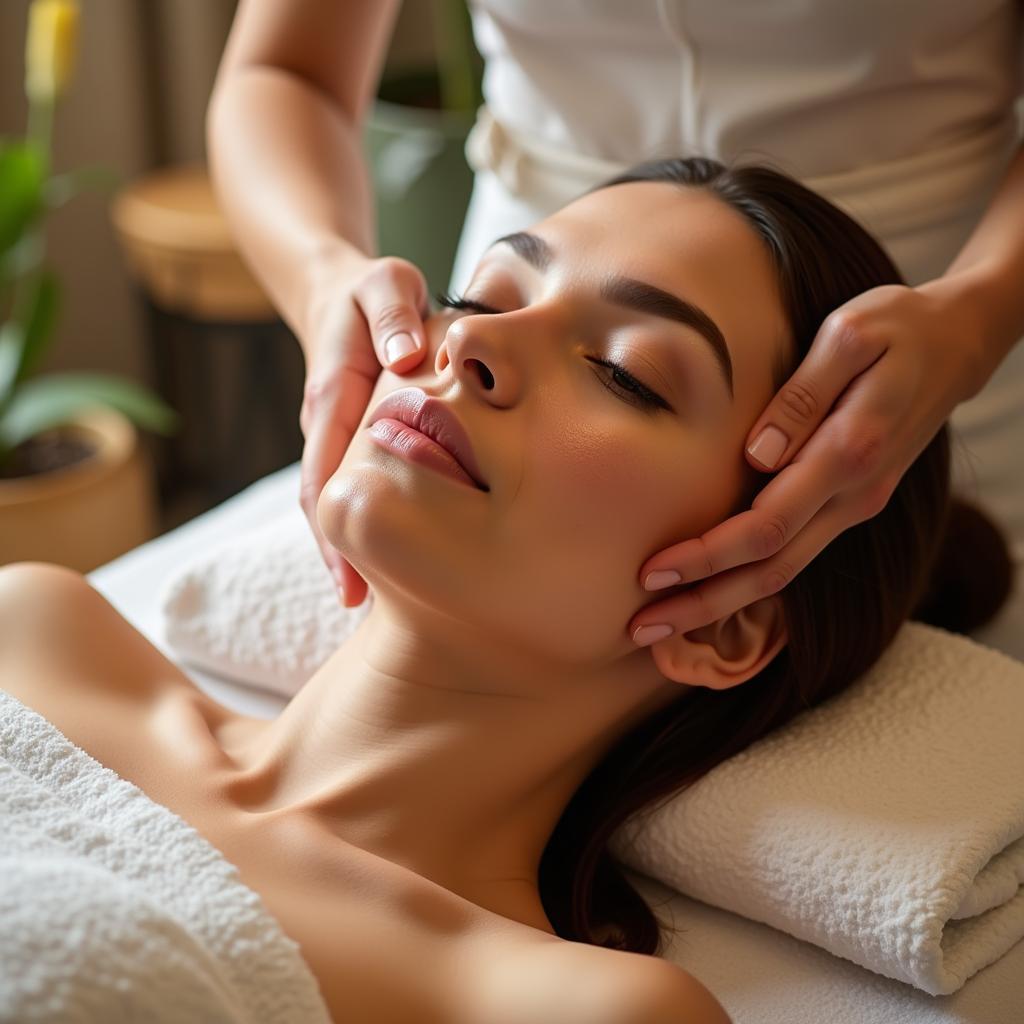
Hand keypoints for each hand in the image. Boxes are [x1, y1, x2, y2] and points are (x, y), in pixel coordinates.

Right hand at [298, 254, 430, 606]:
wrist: (338, 291)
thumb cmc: (371, 291)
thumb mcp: (386, 284)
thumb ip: (393, 316)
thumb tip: (405, 360)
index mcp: (331, 397)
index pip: (324, 472)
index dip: (334, 527)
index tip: (349, 579)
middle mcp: (324, 424)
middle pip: (320, 501)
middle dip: (335, 554)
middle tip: (359, 608)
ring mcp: (333, 435)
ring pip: (333, 498)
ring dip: (345, 546)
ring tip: (371, 600)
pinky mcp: (347, 437)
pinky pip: (349, 484)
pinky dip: (358, 520)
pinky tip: (385, 554)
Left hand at [629, 280, 988, 645]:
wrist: (959, 343)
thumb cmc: (898, 328)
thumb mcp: (849, 335)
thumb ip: (803, 395)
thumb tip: (757, 454)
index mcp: (850, 452)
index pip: (767, 525)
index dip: (707, 555)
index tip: (652, 572)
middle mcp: (855, 495)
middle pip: (771, 569)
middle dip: (703, 602)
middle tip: (642, 627)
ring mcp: (855, 506)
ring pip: (783, 573)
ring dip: (720, 603)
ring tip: (661, 623)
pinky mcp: (849, 504)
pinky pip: (794, 556)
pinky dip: (747, 583)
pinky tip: (710, 593)